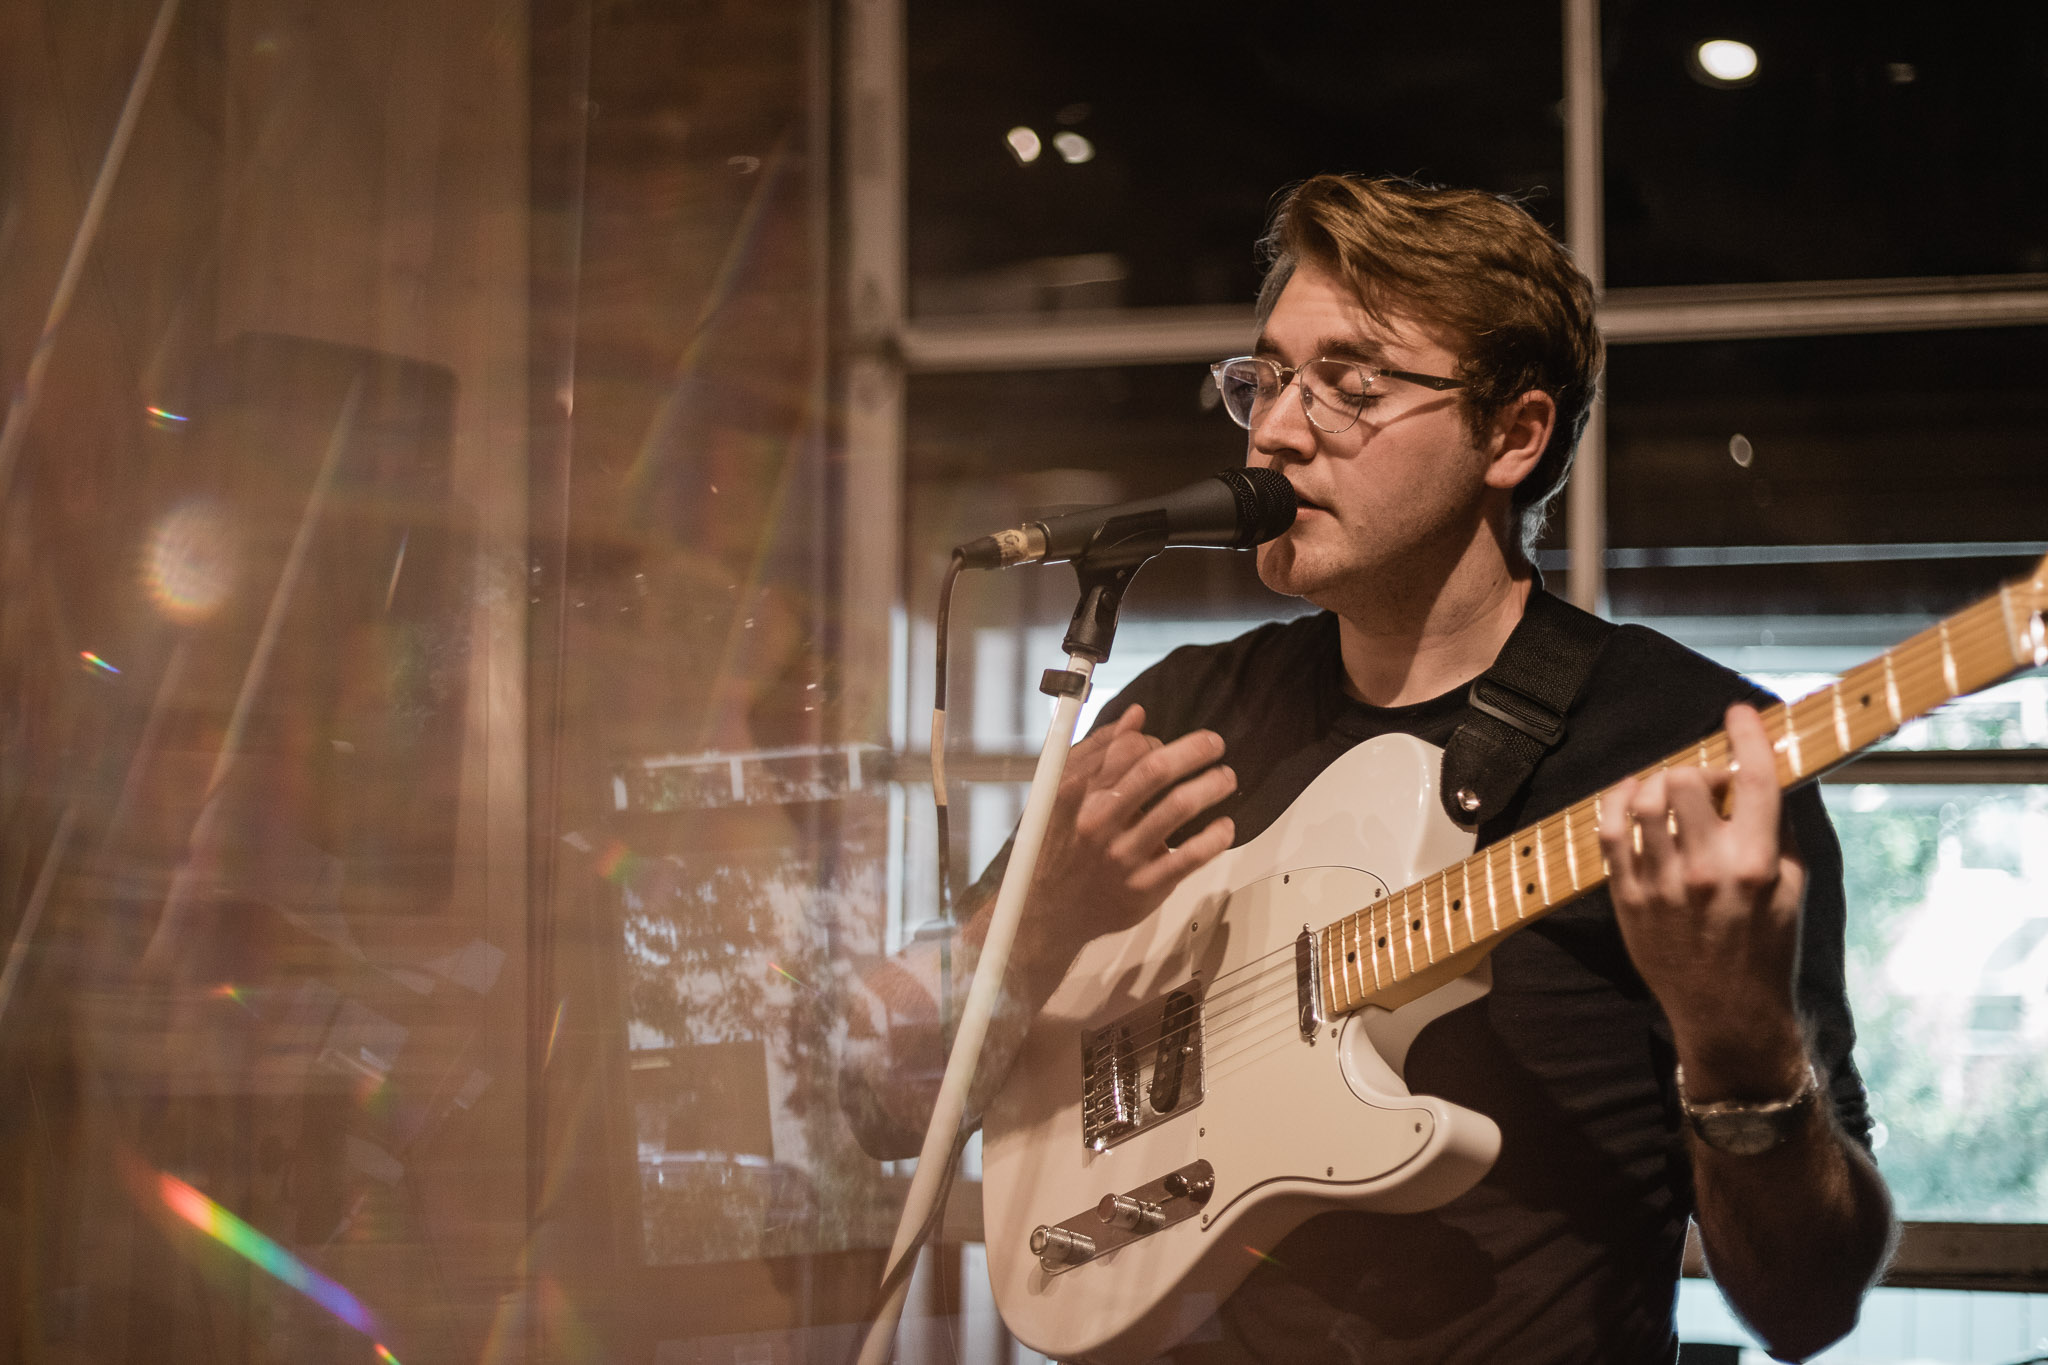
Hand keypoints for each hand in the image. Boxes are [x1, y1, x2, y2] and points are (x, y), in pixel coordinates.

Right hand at [1014, 705, 1235, 983]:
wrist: (1049, 911)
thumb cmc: (1059, 844)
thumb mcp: (1062, 792)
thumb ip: (1097, 750)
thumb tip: (1137, 715)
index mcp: (1077, 792)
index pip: (1129, 748)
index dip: (1156, 741)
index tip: (1166, 747)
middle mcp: (1099, 821)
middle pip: (1156, 770)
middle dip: (1195, 750)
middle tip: (1216, 744)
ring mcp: (1122, 855)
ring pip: (1179, 807)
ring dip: (1212, 785)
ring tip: (1225, 778)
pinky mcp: (1144, 886)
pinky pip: (1190, 856)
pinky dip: (1216, 836)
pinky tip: (1225, 826)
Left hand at [1597, 703, 1809, 1099]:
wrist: (1727, 1013)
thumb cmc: (1765, 948)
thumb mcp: (1793, 890)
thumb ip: (1779, 832)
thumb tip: (1764, 778)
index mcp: (1758, 864)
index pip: (1754, 780)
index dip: (1746, 735)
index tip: (1739, 713)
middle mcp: (1707, 870)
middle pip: (1684, 780)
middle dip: (1695, 771)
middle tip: (1705, 785)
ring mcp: (1661, 884)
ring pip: (1642, 801)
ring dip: (1655, 785)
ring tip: (1668, 793)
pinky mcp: (1627, 898)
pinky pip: (1608, 832)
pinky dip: (1617, 803)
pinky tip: (1629, 797)